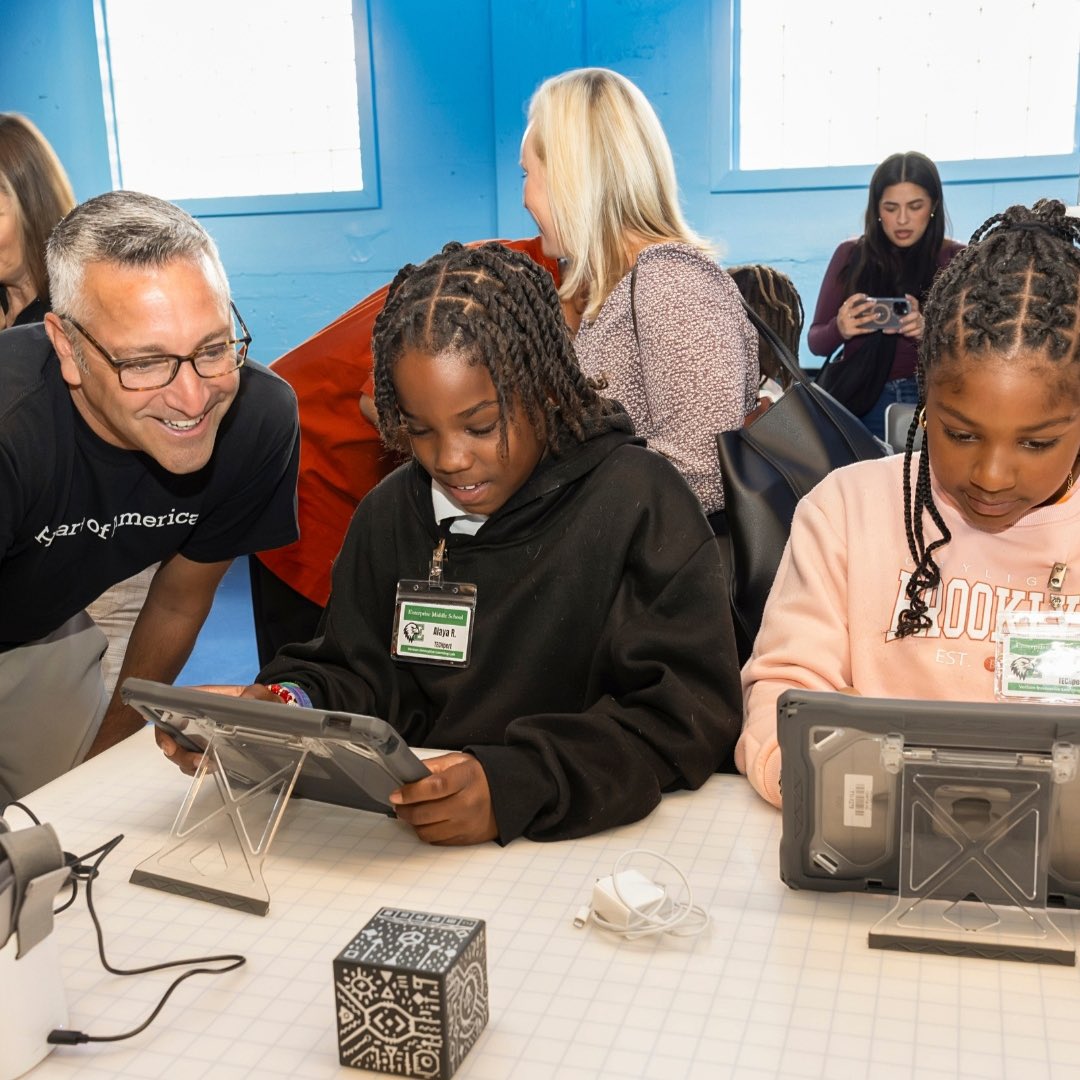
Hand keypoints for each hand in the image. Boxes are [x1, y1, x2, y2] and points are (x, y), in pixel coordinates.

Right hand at [155, 683, 276, 773]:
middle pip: (170, 737)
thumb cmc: (258, 699)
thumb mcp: (258, 693)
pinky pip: (193, 762)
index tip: (168, 746)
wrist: (266, 712)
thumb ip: (254, 694)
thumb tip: (247, 700)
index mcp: (199, 700)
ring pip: (180, 752)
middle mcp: (192, 718)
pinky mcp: (207, 748)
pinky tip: (212, 768)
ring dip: (188, 764)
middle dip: (178, 754)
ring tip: (208, 766)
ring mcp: (197, 734)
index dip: (162, 729)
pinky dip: (197, 768)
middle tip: (197, 761)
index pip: (169, 711)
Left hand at [388, 752, 497, 844]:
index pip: (434, 788)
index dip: (411, 792)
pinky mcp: (466, 839)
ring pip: (427, 831)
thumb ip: (432, 767)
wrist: (507, 793)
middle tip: (399, 803)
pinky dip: (427, 832)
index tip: (396, 794)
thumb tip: (406, 776)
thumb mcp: (457, 761)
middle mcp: (468, 803)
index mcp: (466, 778)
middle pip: (426, 813)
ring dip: (413, 823)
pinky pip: (437, 841)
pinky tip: (427, 821)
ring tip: (412, 812)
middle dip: (405, 809)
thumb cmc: (479, 776)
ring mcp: (467, 824)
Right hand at [837, 295, 875, 339]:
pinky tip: (875, 328)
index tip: (866, 296)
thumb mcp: (845, 311)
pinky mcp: (850, 332)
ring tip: (878, 314)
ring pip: (861, 320)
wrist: (837, 331)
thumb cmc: (845, 318)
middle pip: (857, 310)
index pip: (850, 301)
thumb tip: (868, 303)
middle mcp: (844, 317)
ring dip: (871, 317)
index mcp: (842, 310)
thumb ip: (853, 307)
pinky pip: (862, 330)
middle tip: (874, 302)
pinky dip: (869, 329)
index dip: (858, 297)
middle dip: (866, 305)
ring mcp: (847, 325)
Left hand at [894, 294, 924, 339]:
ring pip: (915, 324)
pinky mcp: (920, 330)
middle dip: (907, 318)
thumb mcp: (899, 322)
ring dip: (906, 327)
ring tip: (899, 330)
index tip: (906, 296)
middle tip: (900, 321)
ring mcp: (920, 323)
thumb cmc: (905, 325)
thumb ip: (893, 323)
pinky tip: (905, 334)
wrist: (913, 334)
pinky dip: (910, 333)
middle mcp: (917, 316)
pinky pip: (917, 332)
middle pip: (915, 314)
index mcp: (913, 311)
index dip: (911, 299)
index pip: (914, 303)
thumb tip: (883, 326)